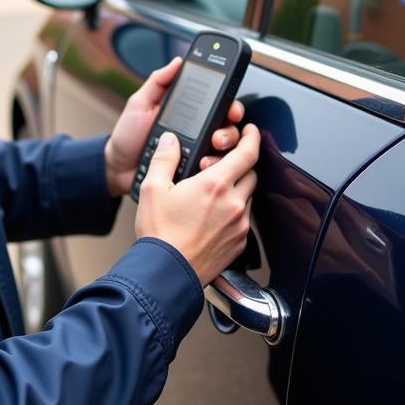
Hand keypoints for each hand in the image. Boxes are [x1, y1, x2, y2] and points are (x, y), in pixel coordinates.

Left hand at [103, 57, 243, 197]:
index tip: (231, 108)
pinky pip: (213, 169)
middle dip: (230, 130)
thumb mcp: (140, 103)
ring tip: (211, 148)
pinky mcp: (193, 171)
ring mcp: (197, 152)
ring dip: (224, 148)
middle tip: (217, 135)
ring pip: (226, 149)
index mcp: (190, 112)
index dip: (230, 104)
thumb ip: (158, 81)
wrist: (118, 166)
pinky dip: (213, 166)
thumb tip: (178, 61)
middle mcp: (198, 131)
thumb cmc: (129, 135)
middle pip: (228, 127)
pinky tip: (203, 164)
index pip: (218, 105)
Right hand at [135, 124, 259, 285]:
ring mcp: (239, 225)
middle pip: (251, 173)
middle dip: (240, 164)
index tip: (249, 131)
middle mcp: (233, 203)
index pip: (248, 152)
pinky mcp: (239, 243)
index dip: (252, 137)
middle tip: (223, 163)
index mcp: (215, 184)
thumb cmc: (160, 234)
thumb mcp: (152, 189)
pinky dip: (233, 212)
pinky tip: (212, 217)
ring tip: (212, 194)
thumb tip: (170, 141)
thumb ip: (164, 159)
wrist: (166, 273)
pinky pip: (243, 220)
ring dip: (235, 189)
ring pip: (247, 197)